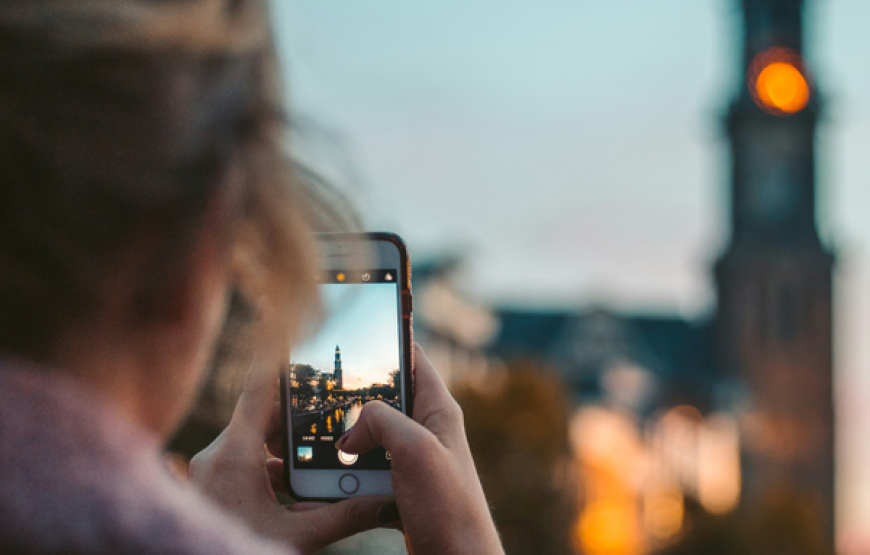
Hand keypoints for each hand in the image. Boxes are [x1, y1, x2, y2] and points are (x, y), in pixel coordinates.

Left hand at [188, 313, 394, 554]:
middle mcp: (216, 455)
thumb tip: (388, 501)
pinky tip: (292, 478)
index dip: (275, 353)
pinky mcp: (210, 485)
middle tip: (328, 392)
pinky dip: (269, 462)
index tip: (286, 317)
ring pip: (253, 438)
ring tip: (318, 437)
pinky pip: (244, 460)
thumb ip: (343, 514)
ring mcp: (210, 470)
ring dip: (284, 440)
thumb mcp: (297, 537)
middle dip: (297, 407)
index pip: (257, 388)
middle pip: (262, 413)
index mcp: (233, 456)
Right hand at [337, 344, 504, 554]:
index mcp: (438, 409)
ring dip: (347, 440)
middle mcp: (426, 428)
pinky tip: (330, 476)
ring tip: (321, 442)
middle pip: (382, 397)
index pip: (413, 359)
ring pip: (369, 434)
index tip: (357, 329)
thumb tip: (352, 428)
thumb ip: (382, 420)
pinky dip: (348, 469)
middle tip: (321, 394)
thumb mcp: (416, 450)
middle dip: (353, 398)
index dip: (388, 341)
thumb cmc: (450, 508)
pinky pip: (367, 466)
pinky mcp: (399, 485)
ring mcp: (412, 458)